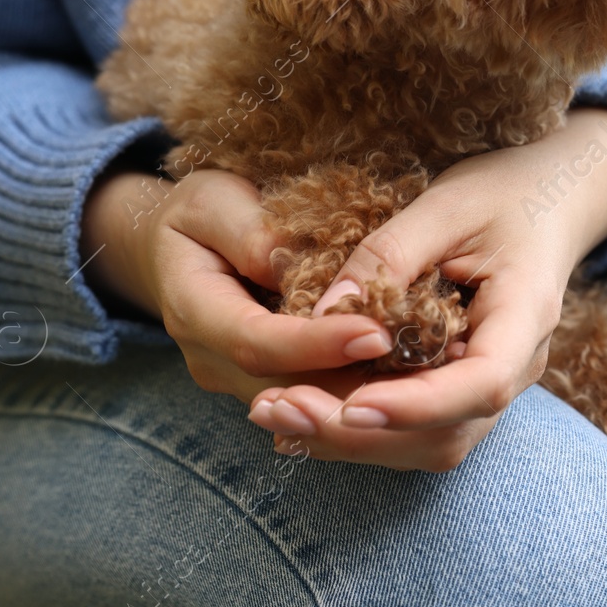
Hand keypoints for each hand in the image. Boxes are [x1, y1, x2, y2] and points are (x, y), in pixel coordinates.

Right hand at [79, 167, 395, 409]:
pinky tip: (416, 379)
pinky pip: (318, 399)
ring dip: (368, 398)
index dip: (317, 345)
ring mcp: (239, 381)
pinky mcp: (269, 383)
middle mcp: (214, 361)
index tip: (375, 332)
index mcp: (194, 312)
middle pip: (290, 389)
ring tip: (430, 378)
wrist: (176, 245)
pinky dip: (365, 393)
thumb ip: (246, 229)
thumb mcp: (211, 200)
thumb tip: (288, 264)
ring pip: (309, 405)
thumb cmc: (199, 212)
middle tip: (423, 370)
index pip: (257, 343)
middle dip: (355, 386)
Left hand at [247, 107, 606, 470]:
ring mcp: (489, 384)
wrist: (550, 199)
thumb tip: (322, 315)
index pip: (482, 383)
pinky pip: (415, 427)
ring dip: (349, 440)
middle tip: (276, 409)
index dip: (417, 405)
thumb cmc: (504, 192)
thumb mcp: (446, 204)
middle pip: (444, 432)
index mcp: (525, 316)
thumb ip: (388, 255)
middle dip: (358, 433)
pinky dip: (358, 428)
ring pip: (426, 443)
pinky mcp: (460, 386)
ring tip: (273, 412)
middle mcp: (515, 366)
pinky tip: (302, 406)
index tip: (352, 406)